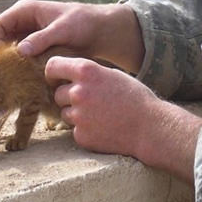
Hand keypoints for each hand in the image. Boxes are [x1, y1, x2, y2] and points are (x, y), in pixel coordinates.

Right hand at [0, 0, 144, 72]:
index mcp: (24, 10)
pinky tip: (28, 80)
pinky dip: (22, 68)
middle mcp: (22, 22)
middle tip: (8, 75)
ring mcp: (27, 36)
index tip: (4, 61)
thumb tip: (21, 50)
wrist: (99, 31)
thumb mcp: (63, 29)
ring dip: (12, 65)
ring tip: (17, 80)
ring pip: (8, 52)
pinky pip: (20, 59)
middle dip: (2, 57)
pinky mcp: (34, 49)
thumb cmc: (82, 23)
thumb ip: (42, 38)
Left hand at [45, 56, 201, 183]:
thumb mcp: (111, 74)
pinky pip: (74, 129)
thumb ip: (88, 73)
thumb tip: (67, 73)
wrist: (149, 127)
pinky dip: (84, 129)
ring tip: (99, 114)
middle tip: (89, 100)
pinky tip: (102, 127)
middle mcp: (78, 91)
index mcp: (86, 71)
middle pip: (57, 93)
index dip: (53, 73)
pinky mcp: (81, 135)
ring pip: (64, 112)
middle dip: (68, 97)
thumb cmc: (134, 97)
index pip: (52, 66)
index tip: (57, 78)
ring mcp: (78, 115)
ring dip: (76, 113)